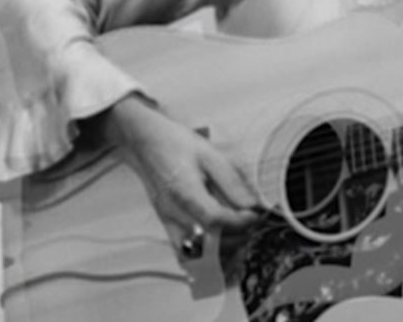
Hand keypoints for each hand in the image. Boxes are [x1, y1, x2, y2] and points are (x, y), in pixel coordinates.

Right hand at [85, 95, 262, 261]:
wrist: (146, 143)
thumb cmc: (176, 145)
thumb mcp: (210, 155)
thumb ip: (232, 183)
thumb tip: (253, 205)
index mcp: (184, 192)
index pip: (215, 221)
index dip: (241, 223)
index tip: (256, 215)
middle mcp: (173, 213)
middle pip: (206, 244)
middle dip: (237, 239)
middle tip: (252, 225)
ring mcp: (168, 223)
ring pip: (195, 257)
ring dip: (222, 253)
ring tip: (240, 235)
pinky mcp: (167, 227)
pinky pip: (184, 255)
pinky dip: (204, 259)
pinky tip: (221, 248)